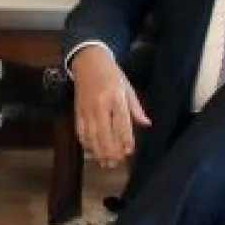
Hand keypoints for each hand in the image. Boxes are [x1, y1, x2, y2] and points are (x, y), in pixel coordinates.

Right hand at [71, 46, 149, 169]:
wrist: (88, 60)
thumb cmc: (111, 73)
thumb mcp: (127, 87)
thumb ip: (136, 108)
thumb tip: (146, 124)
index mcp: (116, 99)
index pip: (121, 124)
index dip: (125, 140)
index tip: (128, 152)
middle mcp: (100, 106)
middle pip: (104, 134)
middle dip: (110, 151)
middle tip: (115, 164)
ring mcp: (87, 109)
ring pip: (91, 136)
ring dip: (97, 151)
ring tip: (104, 163)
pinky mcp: (77, 111)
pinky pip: (80, 131)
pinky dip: (85, 143)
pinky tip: (91, 152)